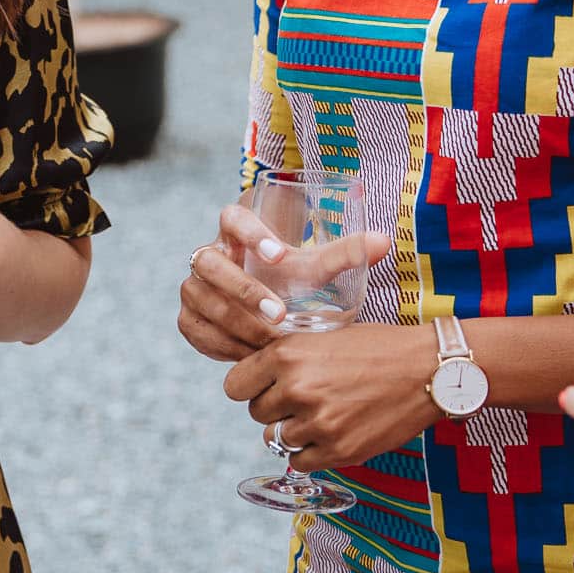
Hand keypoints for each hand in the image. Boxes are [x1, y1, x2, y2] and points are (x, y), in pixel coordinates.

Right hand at [178, 197, 389, 361]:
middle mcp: (208, 255)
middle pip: (208, 262)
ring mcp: (193, 287)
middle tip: (279, 315)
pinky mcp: (188, 317)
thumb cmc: (288, 279)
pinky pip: (196, 330)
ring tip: (272, 342)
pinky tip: (250, 354)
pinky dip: (223, 343)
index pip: (231, 218)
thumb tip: (385, 241)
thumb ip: (345, 254)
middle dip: (243, 290)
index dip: (250, 234)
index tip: (280, 255)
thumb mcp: (313, 268)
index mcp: (235, 231)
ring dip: (237, 323)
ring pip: (202, 300)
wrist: (262, 307)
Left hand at [223, 322, 437, 471]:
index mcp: (287, 355)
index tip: (264, 386)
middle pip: (256, 413)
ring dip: (292, 431)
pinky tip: (328, 434)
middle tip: (302, 398)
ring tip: (319, 415)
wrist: (427, 369)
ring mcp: (318, 424)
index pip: (235, 386)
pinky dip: (308, 452)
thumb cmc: (377, 348)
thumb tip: (253, 378)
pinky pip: (300, 462)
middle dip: (274, 407)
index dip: (249, 386)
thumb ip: (286, 358)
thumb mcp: (322, 337)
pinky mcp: (339, 451)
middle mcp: (297, 389)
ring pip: (276, 439)